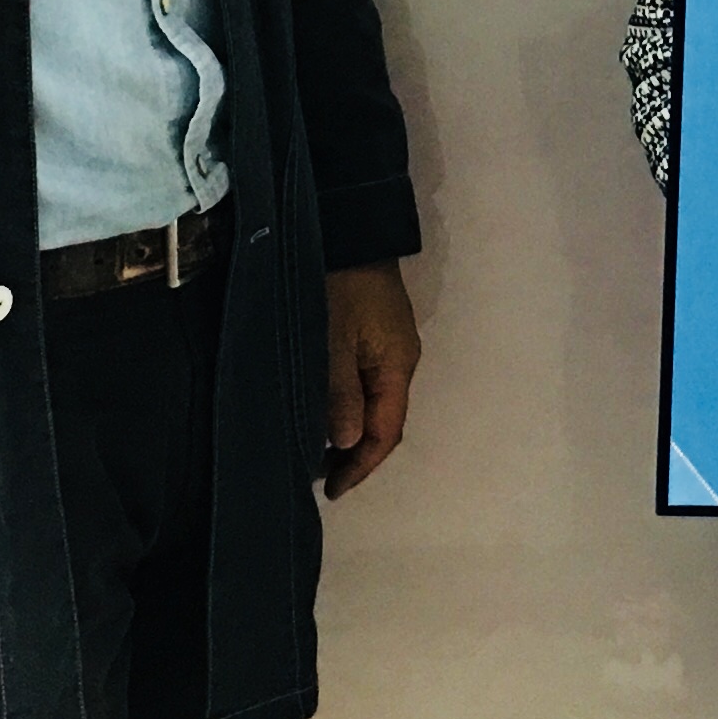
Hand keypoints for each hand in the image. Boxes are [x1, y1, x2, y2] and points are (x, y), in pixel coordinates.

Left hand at [322, 261, 421, 498]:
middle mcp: (400, 360)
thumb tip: (348, 443)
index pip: (387, 432)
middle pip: (385, 421)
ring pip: (374, 403)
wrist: (349, 228)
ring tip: (317, 451)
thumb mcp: (333, 338)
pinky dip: (348, 406)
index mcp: (397, 366)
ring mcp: (388, 345)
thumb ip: (340, 392)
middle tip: (318, 476)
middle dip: (356, 454)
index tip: (330, 490)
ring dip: (351, 431)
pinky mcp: (374, 332)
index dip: (361, 466)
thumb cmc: (340, 284)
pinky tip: (325, 412)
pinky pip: (366, 383)